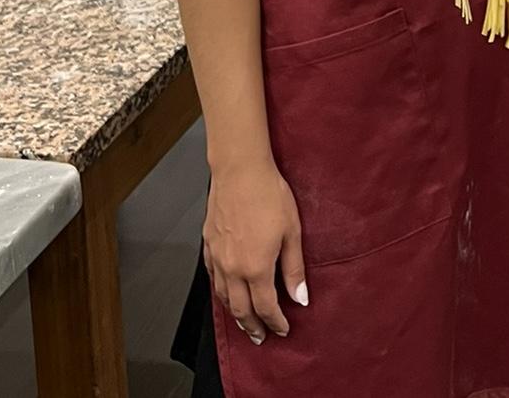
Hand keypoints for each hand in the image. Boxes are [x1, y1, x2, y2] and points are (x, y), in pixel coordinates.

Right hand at [203, 158, 307, 345]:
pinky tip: (225, 292)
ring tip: (244, 322)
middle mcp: (233, 268)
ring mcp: (217, 257)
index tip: (283, 328)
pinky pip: (212, 277)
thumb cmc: (268, 195)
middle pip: (241, 310)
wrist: (240, 170)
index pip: (266, 307)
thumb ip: (294, 268)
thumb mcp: (292, 231)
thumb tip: (301, 297)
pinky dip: (219, 292)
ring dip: (234, 314)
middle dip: (253, 327)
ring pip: (223, 297)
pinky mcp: (208, 245)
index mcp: (256, 268)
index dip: (276, 322)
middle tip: (261, 337)